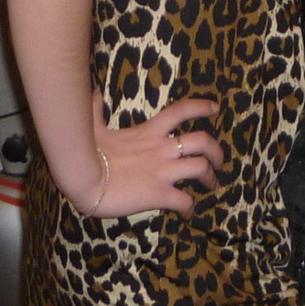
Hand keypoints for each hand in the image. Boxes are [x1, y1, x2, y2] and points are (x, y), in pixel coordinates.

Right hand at [76, 92, 224, 219]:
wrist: (84, 178)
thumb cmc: (88, 152)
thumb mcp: (94, 127)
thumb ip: (96, 110)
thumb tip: (92, 92)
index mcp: (150, 132)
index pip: (181, 111)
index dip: (201, 107)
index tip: (215, 108)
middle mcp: (162, 149)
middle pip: (202, 141)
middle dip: (217, 150)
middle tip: (219, 161)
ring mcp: (163, 172)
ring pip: (201, 169)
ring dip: (210, 178)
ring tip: (212, 185)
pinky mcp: (160, 194)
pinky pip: (185, 201)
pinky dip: (191, 208)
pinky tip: (189, 213)